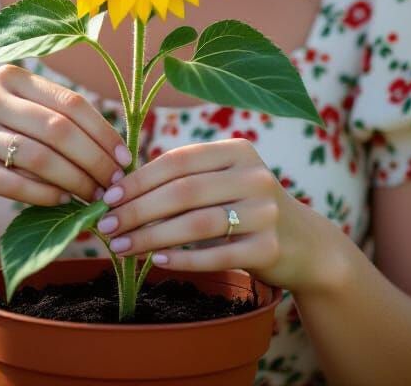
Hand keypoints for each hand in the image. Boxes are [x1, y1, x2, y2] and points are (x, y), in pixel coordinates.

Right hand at [0, 63, 131, 211]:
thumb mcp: (17, 115)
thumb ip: (56, 120)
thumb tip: (116, 150)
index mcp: (11, 77)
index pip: (70, 102)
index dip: (102, 132)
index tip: (124, 159)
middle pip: (58, 129)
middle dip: (93, 160)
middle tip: (113, 185)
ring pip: (38, 157)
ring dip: (73, 180)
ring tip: (92, 197)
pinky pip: (12, 182)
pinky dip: (43, 194)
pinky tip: (61, 202)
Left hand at [94, 138, 338, 291]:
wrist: (304, 243)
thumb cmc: (247, 206)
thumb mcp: (225, 180)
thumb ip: (186, 178)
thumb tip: (121, 189)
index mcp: (238, 150)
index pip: (178, 160)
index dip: (140, 179)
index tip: (108, 196)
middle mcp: (255, 175)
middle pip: (183, 191)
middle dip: (138, 209)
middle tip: (107, 226)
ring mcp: (265, 211)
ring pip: (196, 224)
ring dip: (152, 236)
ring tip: (122, 247)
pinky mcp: (269, 247)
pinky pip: (216, 254)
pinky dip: (183, 259)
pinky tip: (157, 260)